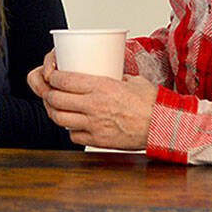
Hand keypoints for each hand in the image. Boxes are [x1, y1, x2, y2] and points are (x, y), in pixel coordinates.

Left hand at [28, 54, 156, 149]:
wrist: (164, 126)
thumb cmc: (151, 102)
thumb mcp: (131, 80)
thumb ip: (115, 76)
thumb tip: (108, 71)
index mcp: (101, 86)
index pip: (63, 80)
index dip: (52, 77)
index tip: (52, 75)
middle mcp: (94, 105)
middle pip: (55, 99)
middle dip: (48, 94)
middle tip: (50, 91)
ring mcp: (94, 125)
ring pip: (59, 119)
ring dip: (54, 112)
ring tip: (57, 107)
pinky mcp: (98, 141)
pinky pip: (73, 136)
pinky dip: (70, 130)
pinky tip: (74, 124)